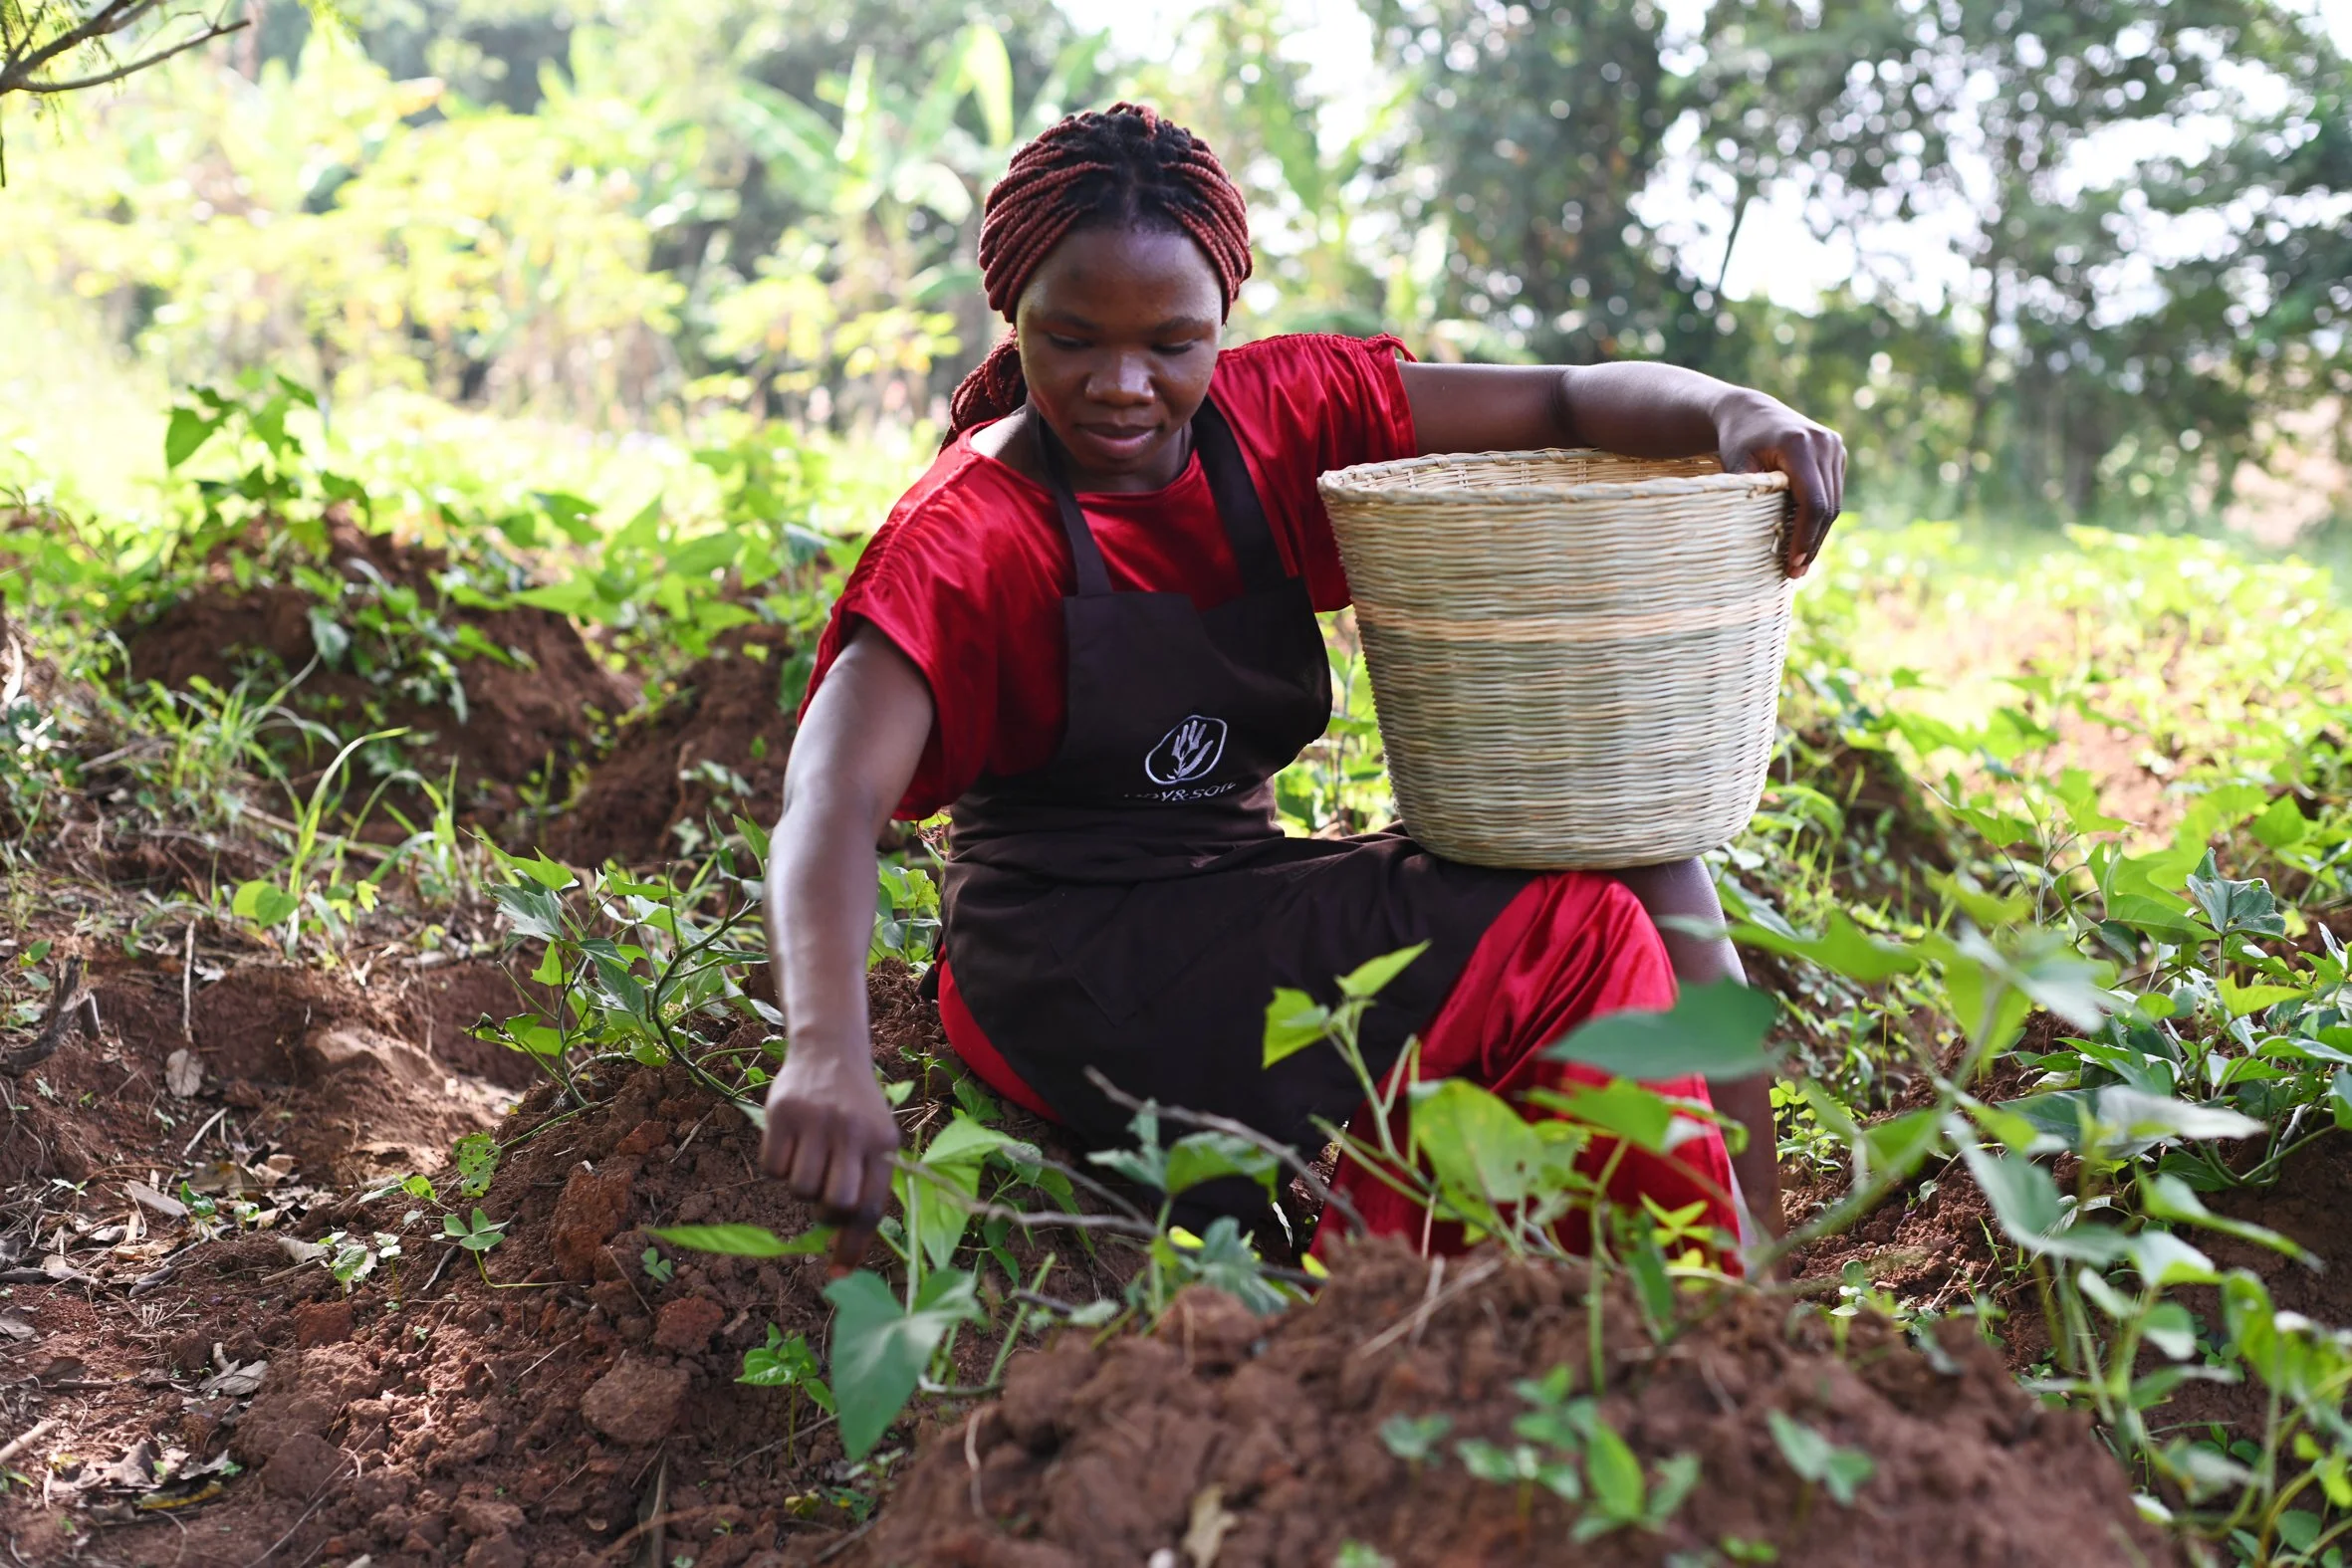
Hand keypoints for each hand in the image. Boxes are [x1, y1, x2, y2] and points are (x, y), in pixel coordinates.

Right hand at [760, 1040, 900, 1273]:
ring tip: (809, 1161)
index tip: (837, 1274)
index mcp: (883, 1144)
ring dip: (801, 1187)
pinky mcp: (784, 1113)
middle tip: (823, 1194)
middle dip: (825, 1212)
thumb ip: (864, 1189)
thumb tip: (842, 1258)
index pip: (870, 1207)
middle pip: (835, 1203)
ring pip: (801, 1189)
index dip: (853, 1246)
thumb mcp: (874, 1141)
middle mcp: (853, 1132)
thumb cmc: (856, 1111)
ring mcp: (817, 1121)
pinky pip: (773, 1168)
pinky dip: (778, 1166)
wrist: (830, 1052)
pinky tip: (790, 1143)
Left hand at [1714, 394, 1845, 576]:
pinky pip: (1833, 494)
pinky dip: (1820, 519)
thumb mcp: (1735, 466)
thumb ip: (1748, 495)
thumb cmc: (1737, 441)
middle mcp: (1824, 444)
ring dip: (1819, 535)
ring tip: (1800, 564)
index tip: (1792, 563)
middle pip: (1828, 506)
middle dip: (1812, 543)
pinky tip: (1806, 540)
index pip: (1813, 501)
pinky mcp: (1837, 453)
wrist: (1750, 412)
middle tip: (1795, 573)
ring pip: (1834, 503)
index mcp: (1800, 445)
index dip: (1805, 536)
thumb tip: (1754, 540)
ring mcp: (1835, 447)